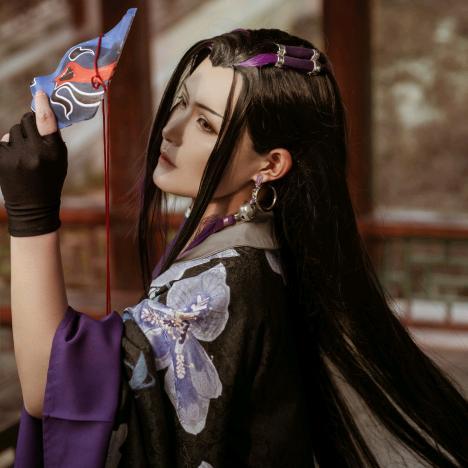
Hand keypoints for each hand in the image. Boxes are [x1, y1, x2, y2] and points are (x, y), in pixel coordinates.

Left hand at [0, 91, 67, 236]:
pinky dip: (8, 147)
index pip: (46, 121)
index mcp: (54, 151)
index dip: (42, 105)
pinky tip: (14, 161)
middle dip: (29, 125)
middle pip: (26, 120)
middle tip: (33, 139)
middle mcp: (35, 152)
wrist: (33, 206)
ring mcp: (16, 156)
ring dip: (18, 137)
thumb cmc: (50, 179)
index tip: (40, 93)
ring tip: (24, 156)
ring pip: (13, 130)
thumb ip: (52, 137)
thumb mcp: (60, 159)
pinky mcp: (1, 160)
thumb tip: (40, 111)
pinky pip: (3, 140)